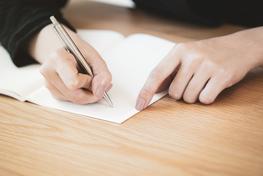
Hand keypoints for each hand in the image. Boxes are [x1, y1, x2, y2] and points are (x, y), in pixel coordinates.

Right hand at [28, 24, 111, 103]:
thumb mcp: (94, 56)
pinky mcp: (53, 93)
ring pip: (75, 100)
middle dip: (92, 92)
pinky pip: (72, 101)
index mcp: (57, 59)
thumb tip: (100, 91)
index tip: (92, 76)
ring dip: (88, 94)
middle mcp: (49, 72)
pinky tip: (80, 84)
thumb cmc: (79, 51)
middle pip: (76, 96)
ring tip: (87, 80)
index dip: (88, 83)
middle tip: (96, 82)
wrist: (65, 51)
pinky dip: (81, 95)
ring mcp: (49, 84)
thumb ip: (102, 73)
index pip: (74, 82)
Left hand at [136, 27, 262, 109]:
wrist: (239, 47)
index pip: (156, 74)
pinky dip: (207, 97)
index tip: (139, 104)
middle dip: (182, 93)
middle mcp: (191, 57)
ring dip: (194, 96)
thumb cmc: (208, 53)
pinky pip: (205, 99)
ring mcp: (207, 66)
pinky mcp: (221, 76)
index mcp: (179, 51)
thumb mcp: (186, 55)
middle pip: (174, 92)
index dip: (146, 91)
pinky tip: (213, 85)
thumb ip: (169, 71)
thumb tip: (154, 90)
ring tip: (204, 82)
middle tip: (193, 81)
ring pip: (189, 98)